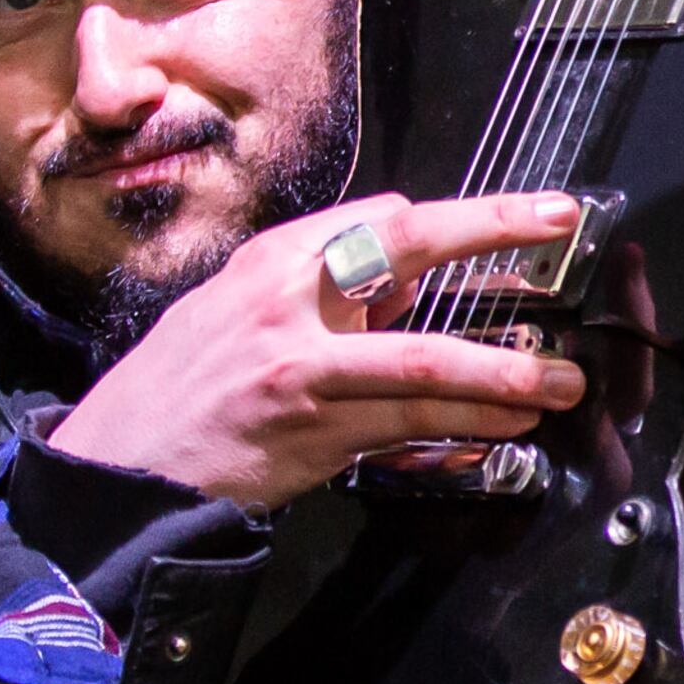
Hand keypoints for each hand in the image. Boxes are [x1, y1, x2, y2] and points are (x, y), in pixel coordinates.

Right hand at [47, 192, 588, 509]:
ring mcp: (303, 371)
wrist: (122, 469)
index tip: (522, 213)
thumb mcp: (238, 311)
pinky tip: (508, 428)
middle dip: (490, 227)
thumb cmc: (185, 388)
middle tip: (558, 220)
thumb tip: (405, 283)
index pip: (378, 218)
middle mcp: (286, 302)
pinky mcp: (314, 436)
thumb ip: (320, 291)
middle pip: (404, 250)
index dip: (456, 219)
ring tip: (561, 381)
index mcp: (272, 262)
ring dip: (505, 372)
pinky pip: (407, 426)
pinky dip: (465, 427)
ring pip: (424, 361)